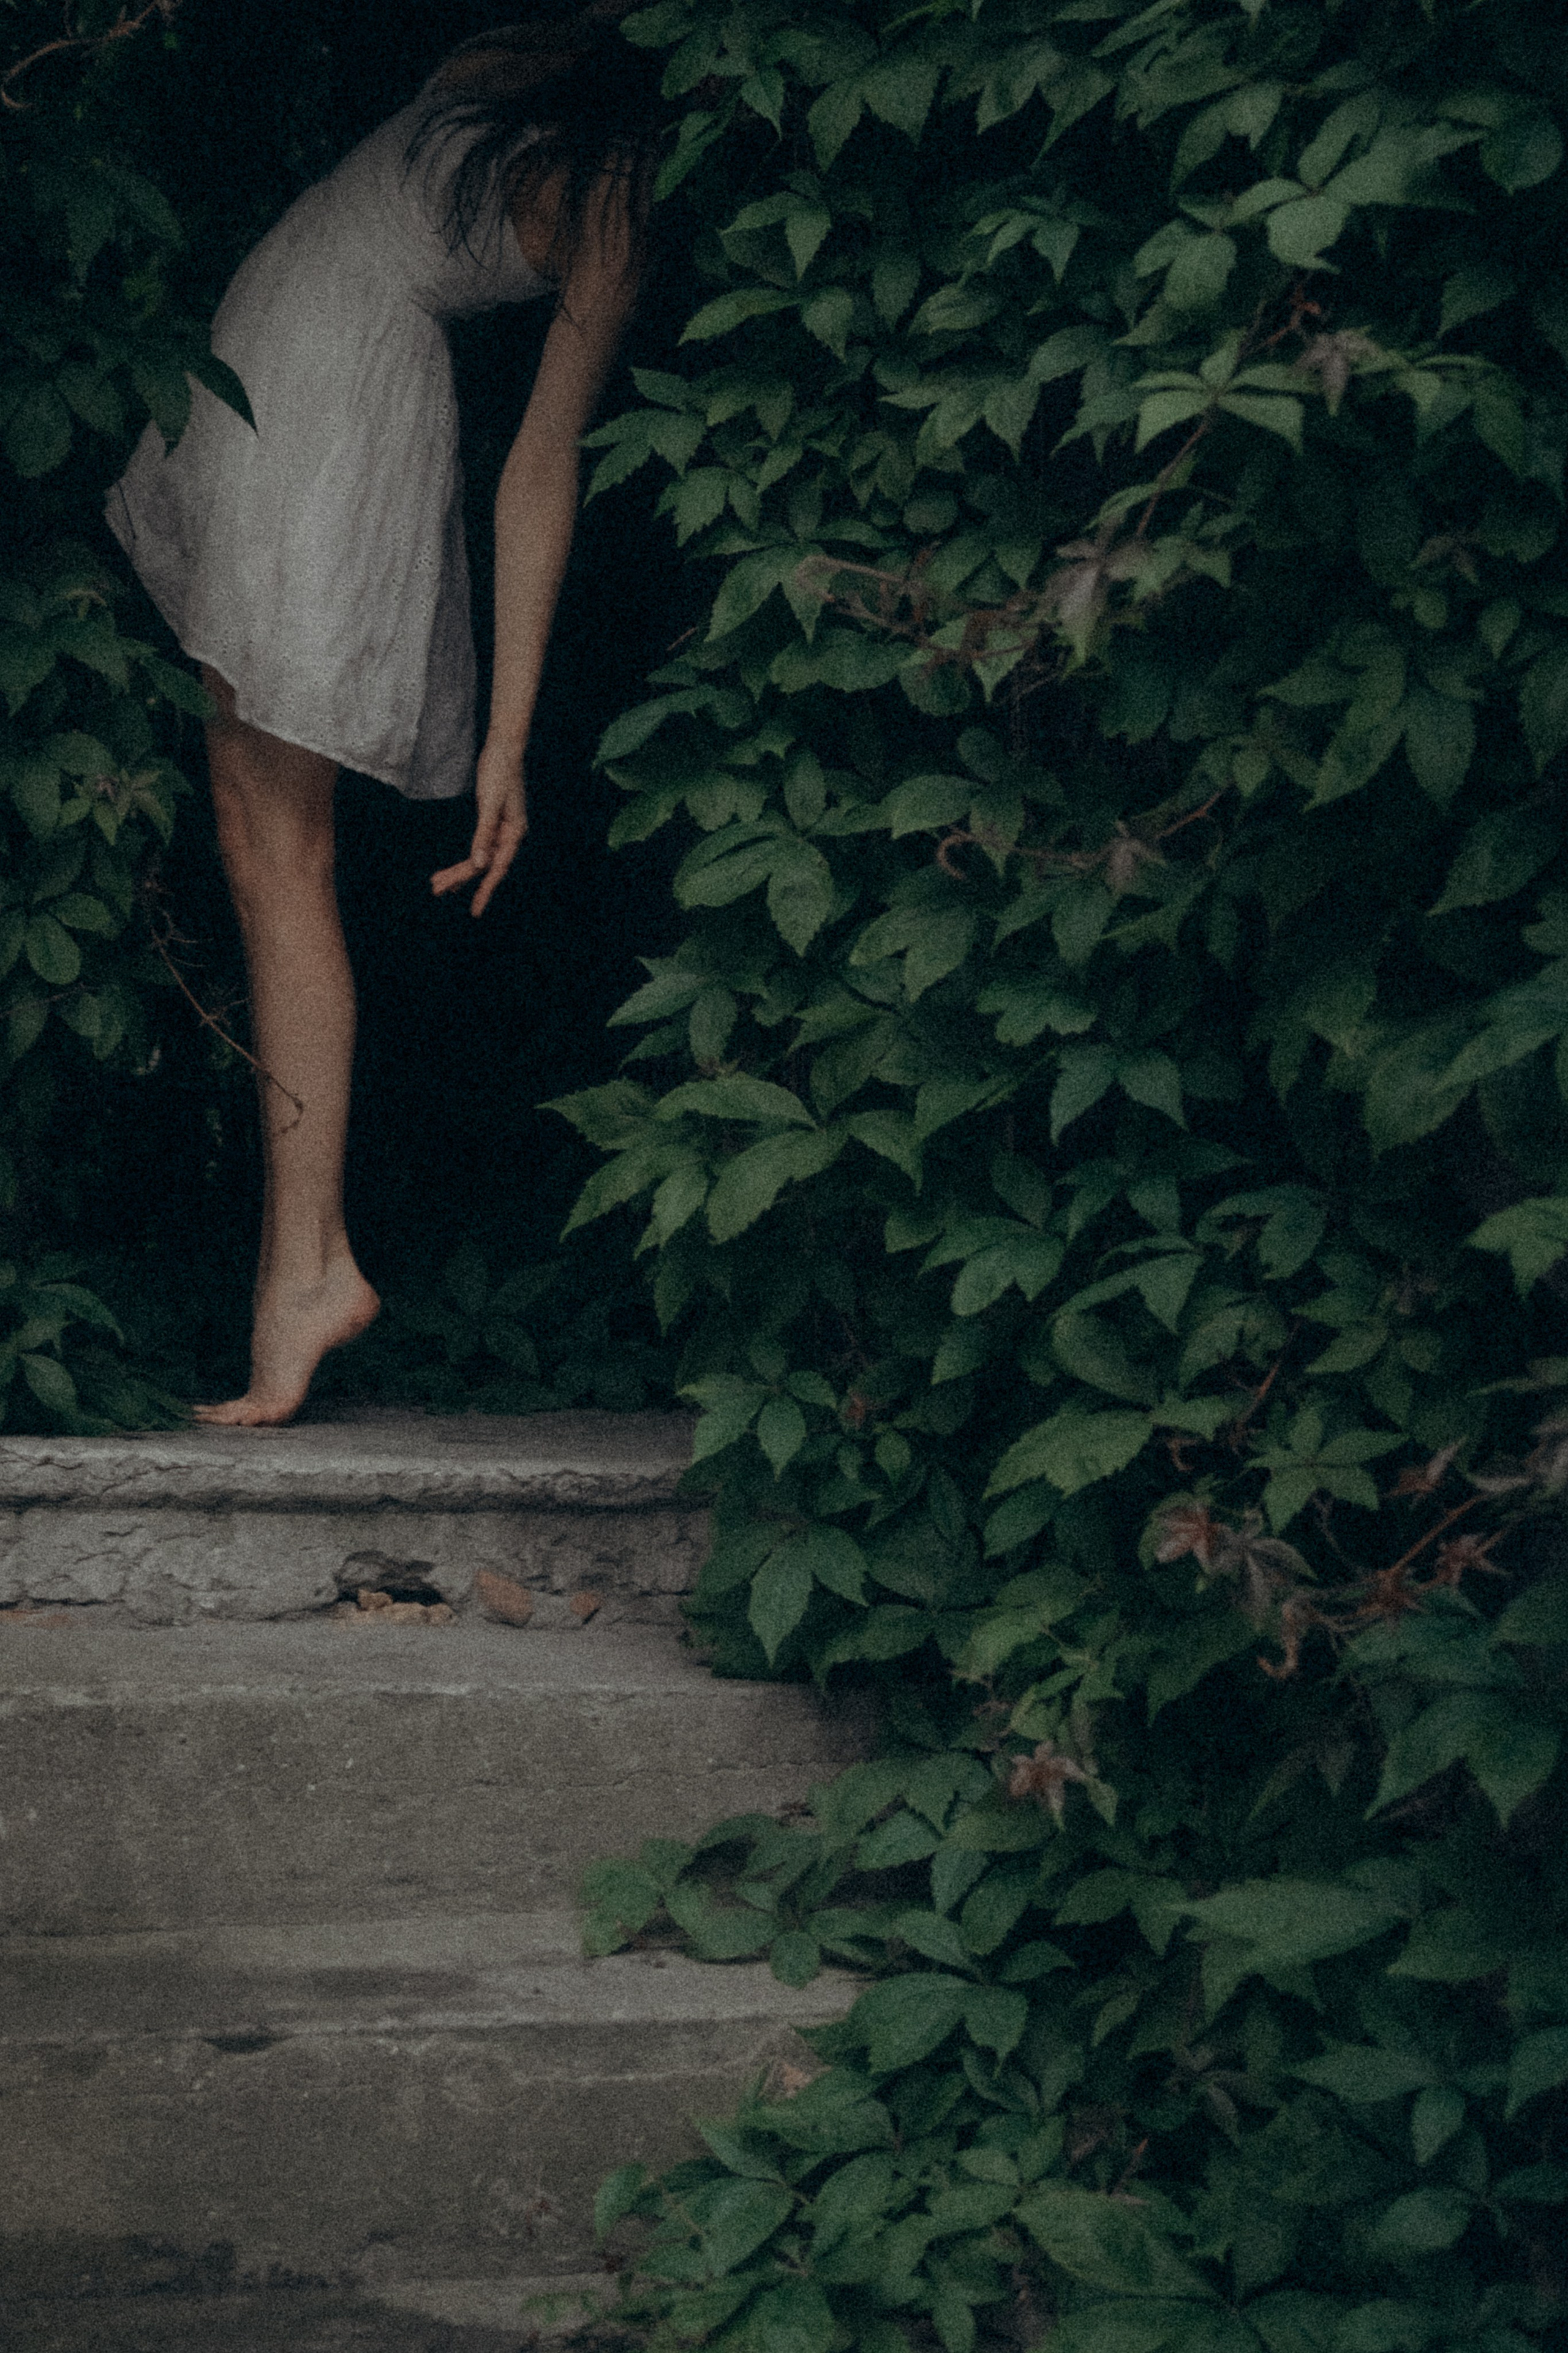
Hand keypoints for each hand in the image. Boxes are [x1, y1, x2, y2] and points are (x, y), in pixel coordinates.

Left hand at [431, 736, 527, 916]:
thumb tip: (478, 864)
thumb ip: (484, 834)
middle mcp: (509, 835)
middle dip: (461, 879)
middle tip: (436, 889)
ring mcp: (501, 829)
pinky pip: (478, 847)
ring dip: (459, 870)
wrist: (504, 748)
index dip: (484, 891)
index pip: (496, 869)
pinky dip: (465, 858)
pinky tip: (456, 868)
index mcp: (514, 833)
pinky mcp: (492, 822)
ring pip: (479, 857)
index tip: (475, 911)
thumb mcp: (490, 803)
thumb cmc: (500, 771)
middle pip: (484, 865)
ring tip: (438, 884)